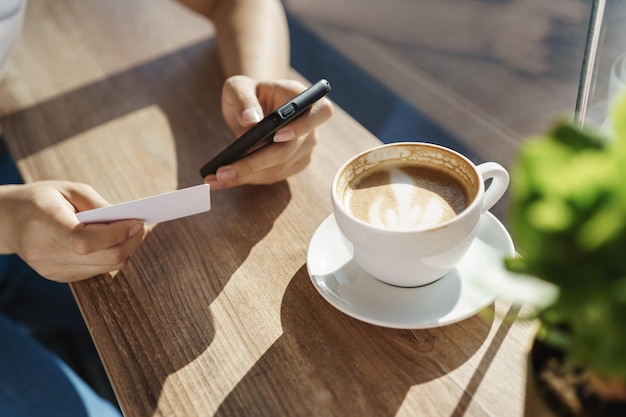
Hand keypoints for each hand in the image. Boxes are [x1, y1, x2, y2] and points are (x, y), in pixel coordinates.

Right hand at [0, 181, 146, 281]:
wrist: (8, 220)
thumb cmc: (43, 199)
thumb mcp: (70, 190)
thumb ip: (100, 206)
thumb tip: (130, 221)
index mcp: (44, 223)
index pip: (83, 241)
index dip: (116, 234)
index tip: (137, 222)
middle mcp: (45, 252)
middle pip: (102, 258)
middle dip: (130, 242)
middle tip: (143, 226)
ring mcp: (51, 269)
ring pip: (105, 267)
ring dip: (126, 250)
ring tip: (132, 232)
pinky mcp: (59, 277)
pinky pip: (97, 270)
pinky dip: (111, 256)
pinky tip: (113, 242)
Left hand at [204, 75, 332, 188]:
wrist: (254, 105)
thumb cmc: (248, 92)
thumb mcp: (238, 87)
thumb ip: (244, 99)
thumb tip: (250, 119)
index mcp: (301, 98)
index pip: (318, 112)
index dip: (301, 126)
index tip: (277, 136)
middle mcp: (310, 126)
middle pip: (288, 150)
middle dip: (254, 163)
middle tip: (223, 172)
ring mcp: (305, 147)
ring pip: (278, 168)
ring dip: (247, 176)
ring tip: (215, 179)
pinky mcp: (295, 163)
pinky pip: (273, 175)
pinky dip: (249, 179)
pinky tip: (226, 180)